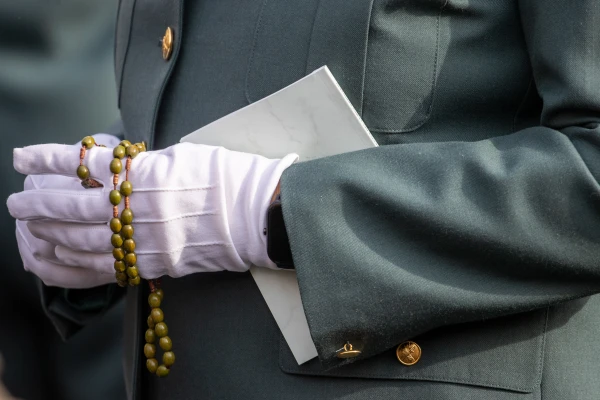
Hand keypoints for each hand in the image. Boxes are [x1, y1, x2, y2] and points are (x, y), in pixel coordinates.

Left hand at [7, 140, 296, 286]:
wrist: (257, 215)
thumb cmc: (227, 178)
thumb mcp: (183, 156)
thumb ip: (144, 164)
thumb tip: (114, 170)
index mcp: (145, 172)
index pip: (83, 163)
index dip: (48, 159)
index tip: (23, 157)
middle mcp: (138, 207)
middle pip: (73, 205)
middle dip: (39, 203)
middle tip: (17, 202)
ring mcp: (144, 240)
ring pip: (80, 240)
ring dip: (48, 234)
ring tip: (29, 230)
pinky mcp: (153, 264)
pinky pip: (102, 271)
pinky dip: (71, 267)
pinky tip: (53, 260)